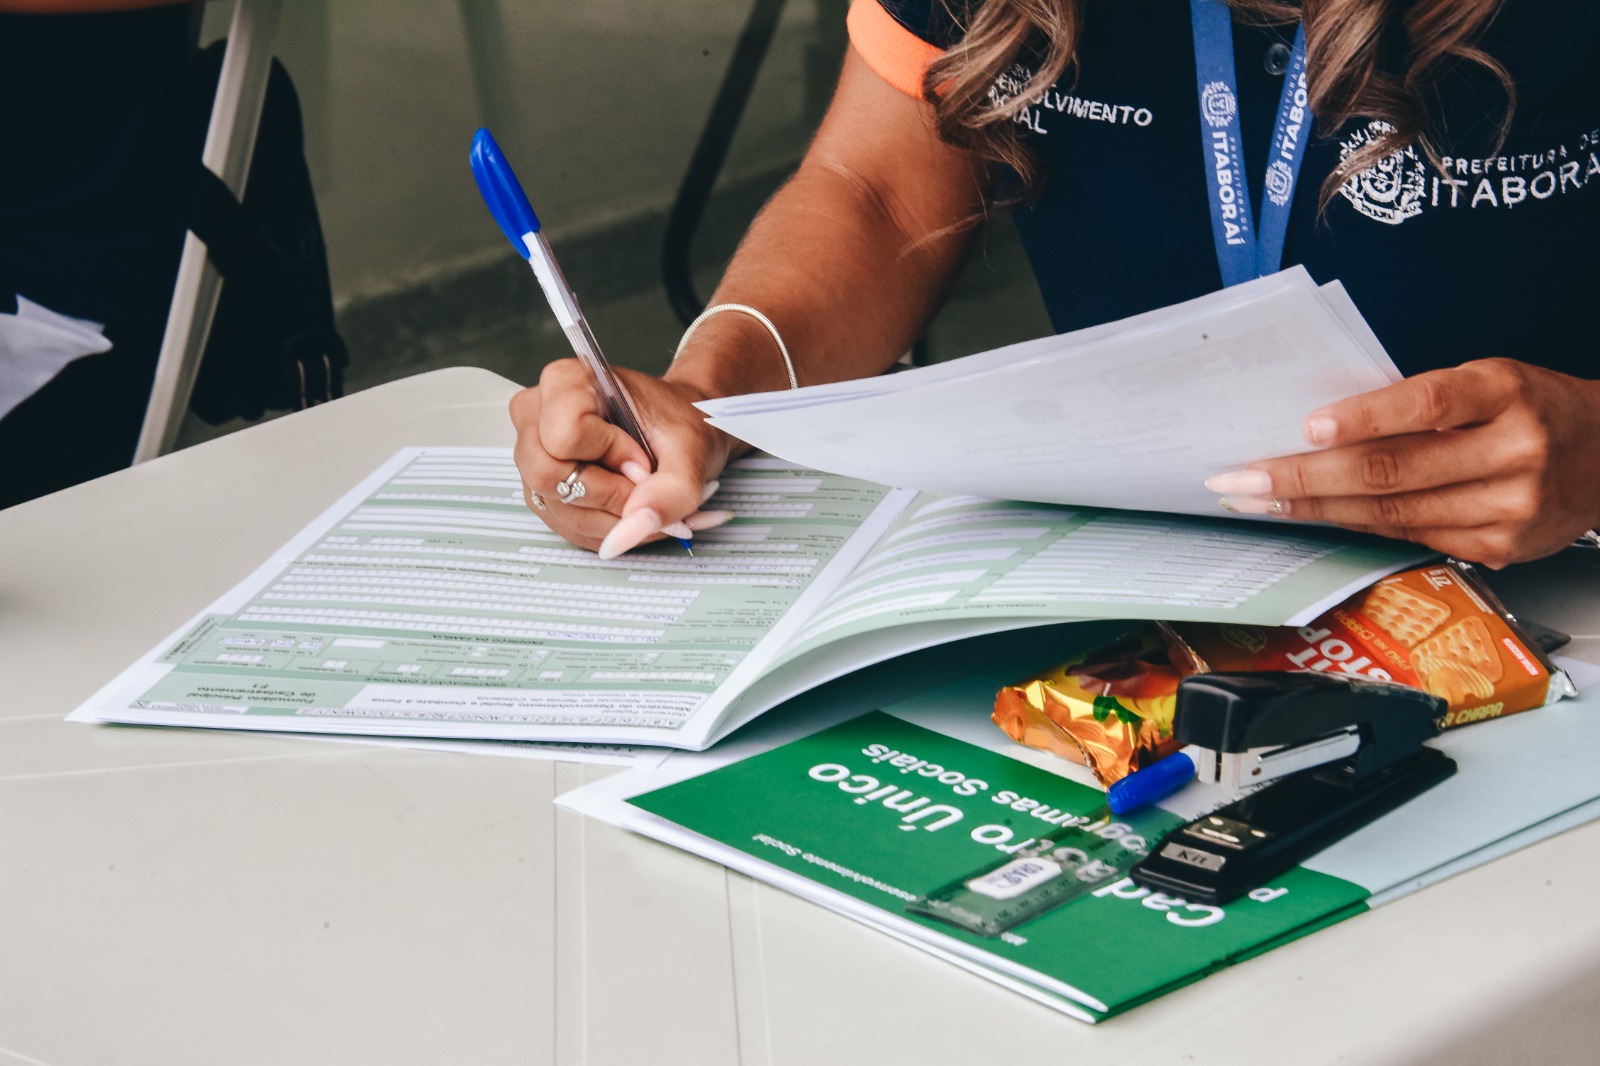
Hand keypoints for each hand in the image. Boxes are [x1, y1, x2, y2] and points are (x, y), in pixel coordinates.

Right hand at [509, 359, 736, 556]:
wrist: (678, 430)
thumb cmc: (679, 424)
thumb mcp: (691, 452)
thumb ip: (668, 493)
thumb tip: (625, 537)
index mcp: (565, 382)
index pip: (564, 437)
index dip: (610, 456)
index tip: (642, 456)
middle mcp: (536, 414)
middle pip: (547, 476)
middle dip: (607, 495)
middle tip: (644, 484)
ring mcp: (531, 453)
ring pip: (557, 508)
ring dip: (611, 517)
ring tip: (644, 497)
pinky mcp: (539, 488)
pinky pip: (563, 524)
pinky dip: (605, 526)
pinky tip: (628, 508)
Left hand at [1203, 358, 1599, 566]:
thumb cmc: (1534, 407)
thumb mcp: (1489, 381)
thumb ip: (1422, 402)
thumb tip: (1323, 425)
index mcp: (1507, 392)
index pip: (1427, 404)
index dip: (1363, 417)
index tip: (1306, 427)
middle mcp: (1514, 451)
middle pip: (1393, 470)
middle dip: (1304, 478)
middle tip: (1242, 479)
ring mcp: (1510, 507)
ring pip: (1392, 513)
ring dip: (1314, 510)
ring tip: (1259, 502)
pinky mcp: (1501, 548)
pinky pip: (1410, 536)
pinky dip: (1355, 526)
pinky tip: (1314, 519)